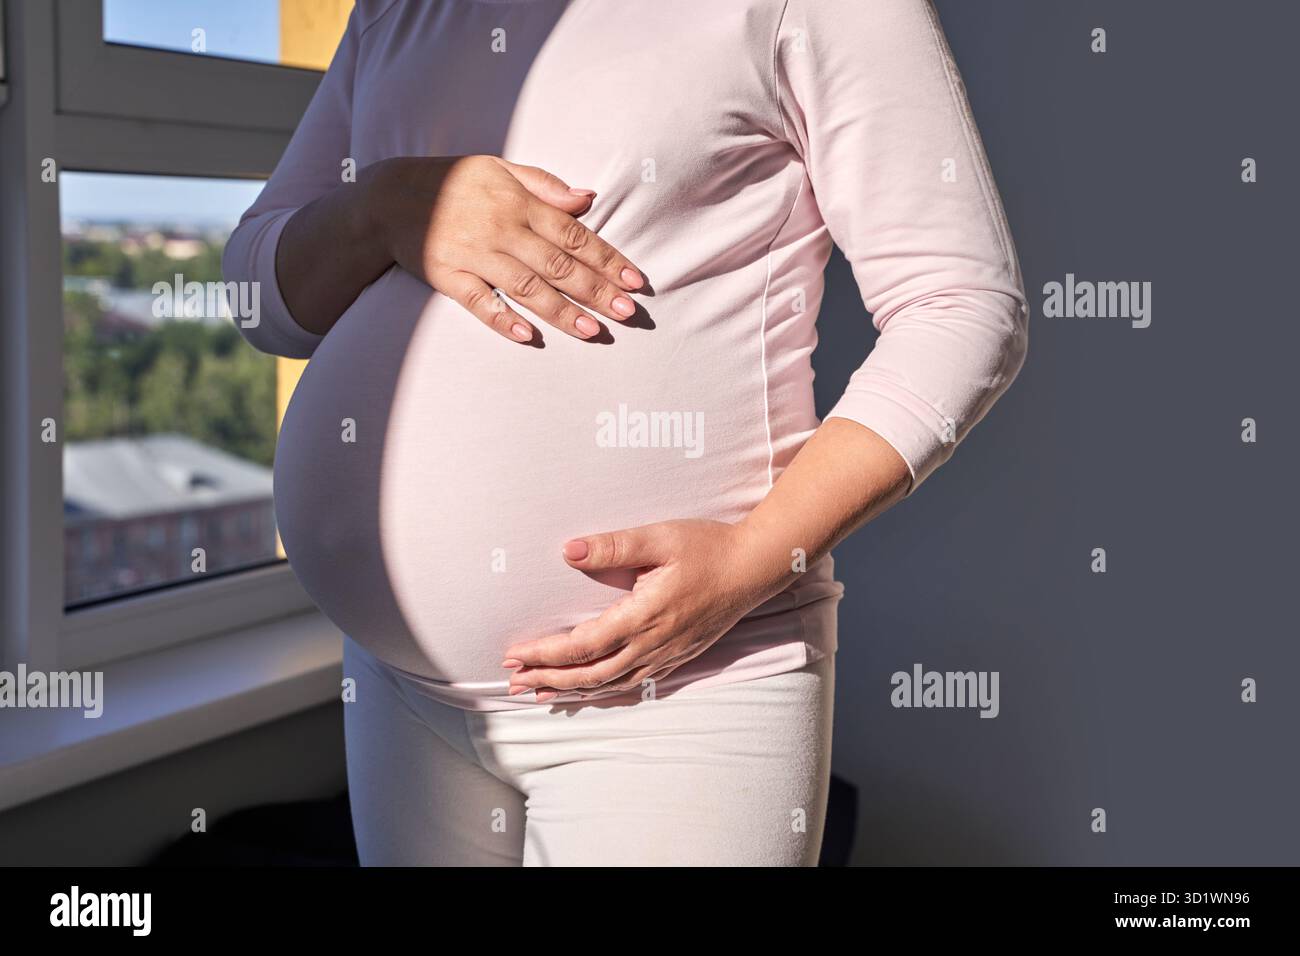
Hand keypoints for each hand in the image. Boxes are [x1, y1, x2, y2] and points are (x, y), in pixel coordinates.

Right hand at [367, 155, 642, 342]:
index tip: (635, 281)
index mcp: (520, 203)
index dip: (607, 259)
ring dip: (561, 311)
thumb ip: (545, 185)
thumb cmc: (455, 183)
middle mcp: (501, 230)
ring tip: (594, 332)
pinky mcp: (448, 277)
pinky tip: (528, 337)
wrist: (390, 197)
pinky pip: (479, 302)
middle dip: (596, 290)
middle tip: (627, 313)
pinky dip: (502, 319)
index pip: (574, 235)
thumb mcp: (501, 169)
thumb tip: (588, 198)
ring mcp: (474, 255)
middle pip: (557, 265)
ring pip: (526, 287)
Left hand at [501, 519, 785, 701]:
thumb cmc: (707, 547)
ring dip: (572, 691)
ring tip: (539, 693)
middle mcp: (653, 644)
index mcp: (643, 616)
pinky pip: (632, 684)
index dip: (545, 654)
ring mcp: (666, 654)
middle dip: (548, 680)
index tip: (514, 654)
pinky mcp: (676, 656)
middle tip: (513, 682)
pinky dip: (603, 691)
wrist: (754, 568)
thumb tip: (567, 550)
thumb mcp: (659, 538)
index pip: (582, 645)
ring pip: (610, 684)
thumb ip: (612, 546)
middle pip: (590, 674)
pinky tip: (588, 692)